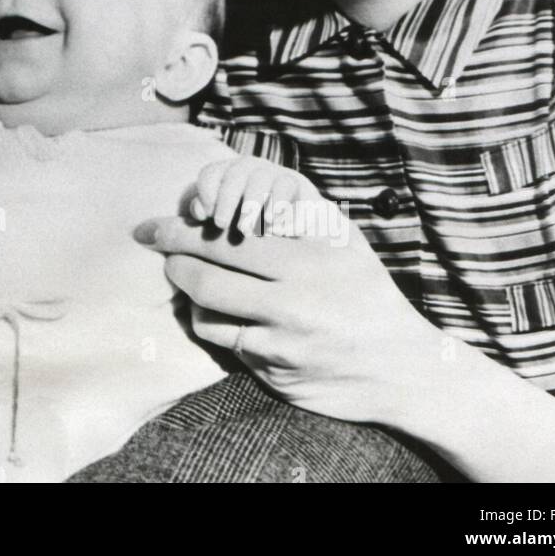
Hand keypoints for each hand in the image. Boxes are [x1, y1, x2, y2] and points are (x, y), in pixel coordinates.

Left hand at [135, 204, 441, 426]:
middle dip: (171, 251)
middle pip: (210, 266)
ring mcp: (286, 334)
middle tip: (152, 240)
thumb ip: (297, 212)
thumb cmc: (363, 292)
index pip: (231, 231)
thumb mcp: (344, 241)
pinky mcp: (276, 368)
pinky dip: (204, 320)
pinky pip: (220, 338)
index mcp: (315, 250)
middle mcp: (300, 291)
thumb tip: (238, 187)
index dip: (186, 225)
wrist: (402, 368)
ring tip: (179, 273)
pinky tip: (206, 309)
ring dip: (184, 287)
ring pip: (207, 304)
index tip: (161, 221)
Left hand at [189, 154, 328, 238]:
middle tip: (222, 226)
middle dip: (227, 201)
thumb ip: (206, 212)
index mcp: (227, 173)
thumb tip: (199, 211)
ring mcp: (274, 173)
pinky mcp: (297, 183)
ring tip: (247, 230)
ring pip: (262, 179)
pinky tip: (274, 228)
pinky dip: (280, 207)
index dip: (206, 193)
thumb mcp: (224, 217)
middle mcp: (250, 168)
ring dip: (253, 203)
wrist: (294, 220)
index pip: (211, 174)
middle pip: (235, 175)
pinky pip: (288, 188)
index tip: (205, 217)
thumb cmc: (247, 220)